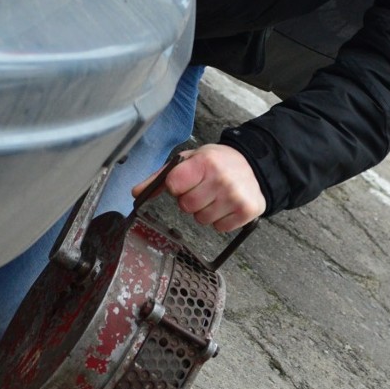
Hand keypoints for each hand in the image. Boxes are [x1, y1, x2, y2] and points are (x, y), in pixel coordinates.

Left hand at [132, 144, 265, 231]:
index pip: (173, 185)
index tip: (187, 180)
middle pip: (186, 206)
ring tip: (216, 195)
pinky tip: (227, 204)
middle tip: (203, 188)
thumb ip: (161, 177)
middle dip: (190, 200)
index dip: (176, 186)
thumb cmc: (216, 161)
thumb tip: (135, 193)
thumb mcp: (189, 160)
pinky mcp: (246, 212)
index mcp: (205, 162)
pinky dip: (221, 219)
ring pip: (202, 219)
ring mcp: (235, 197)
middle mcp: (221, 179)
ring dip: (205, 210)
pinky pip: (220, 228)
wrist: (253, 164)